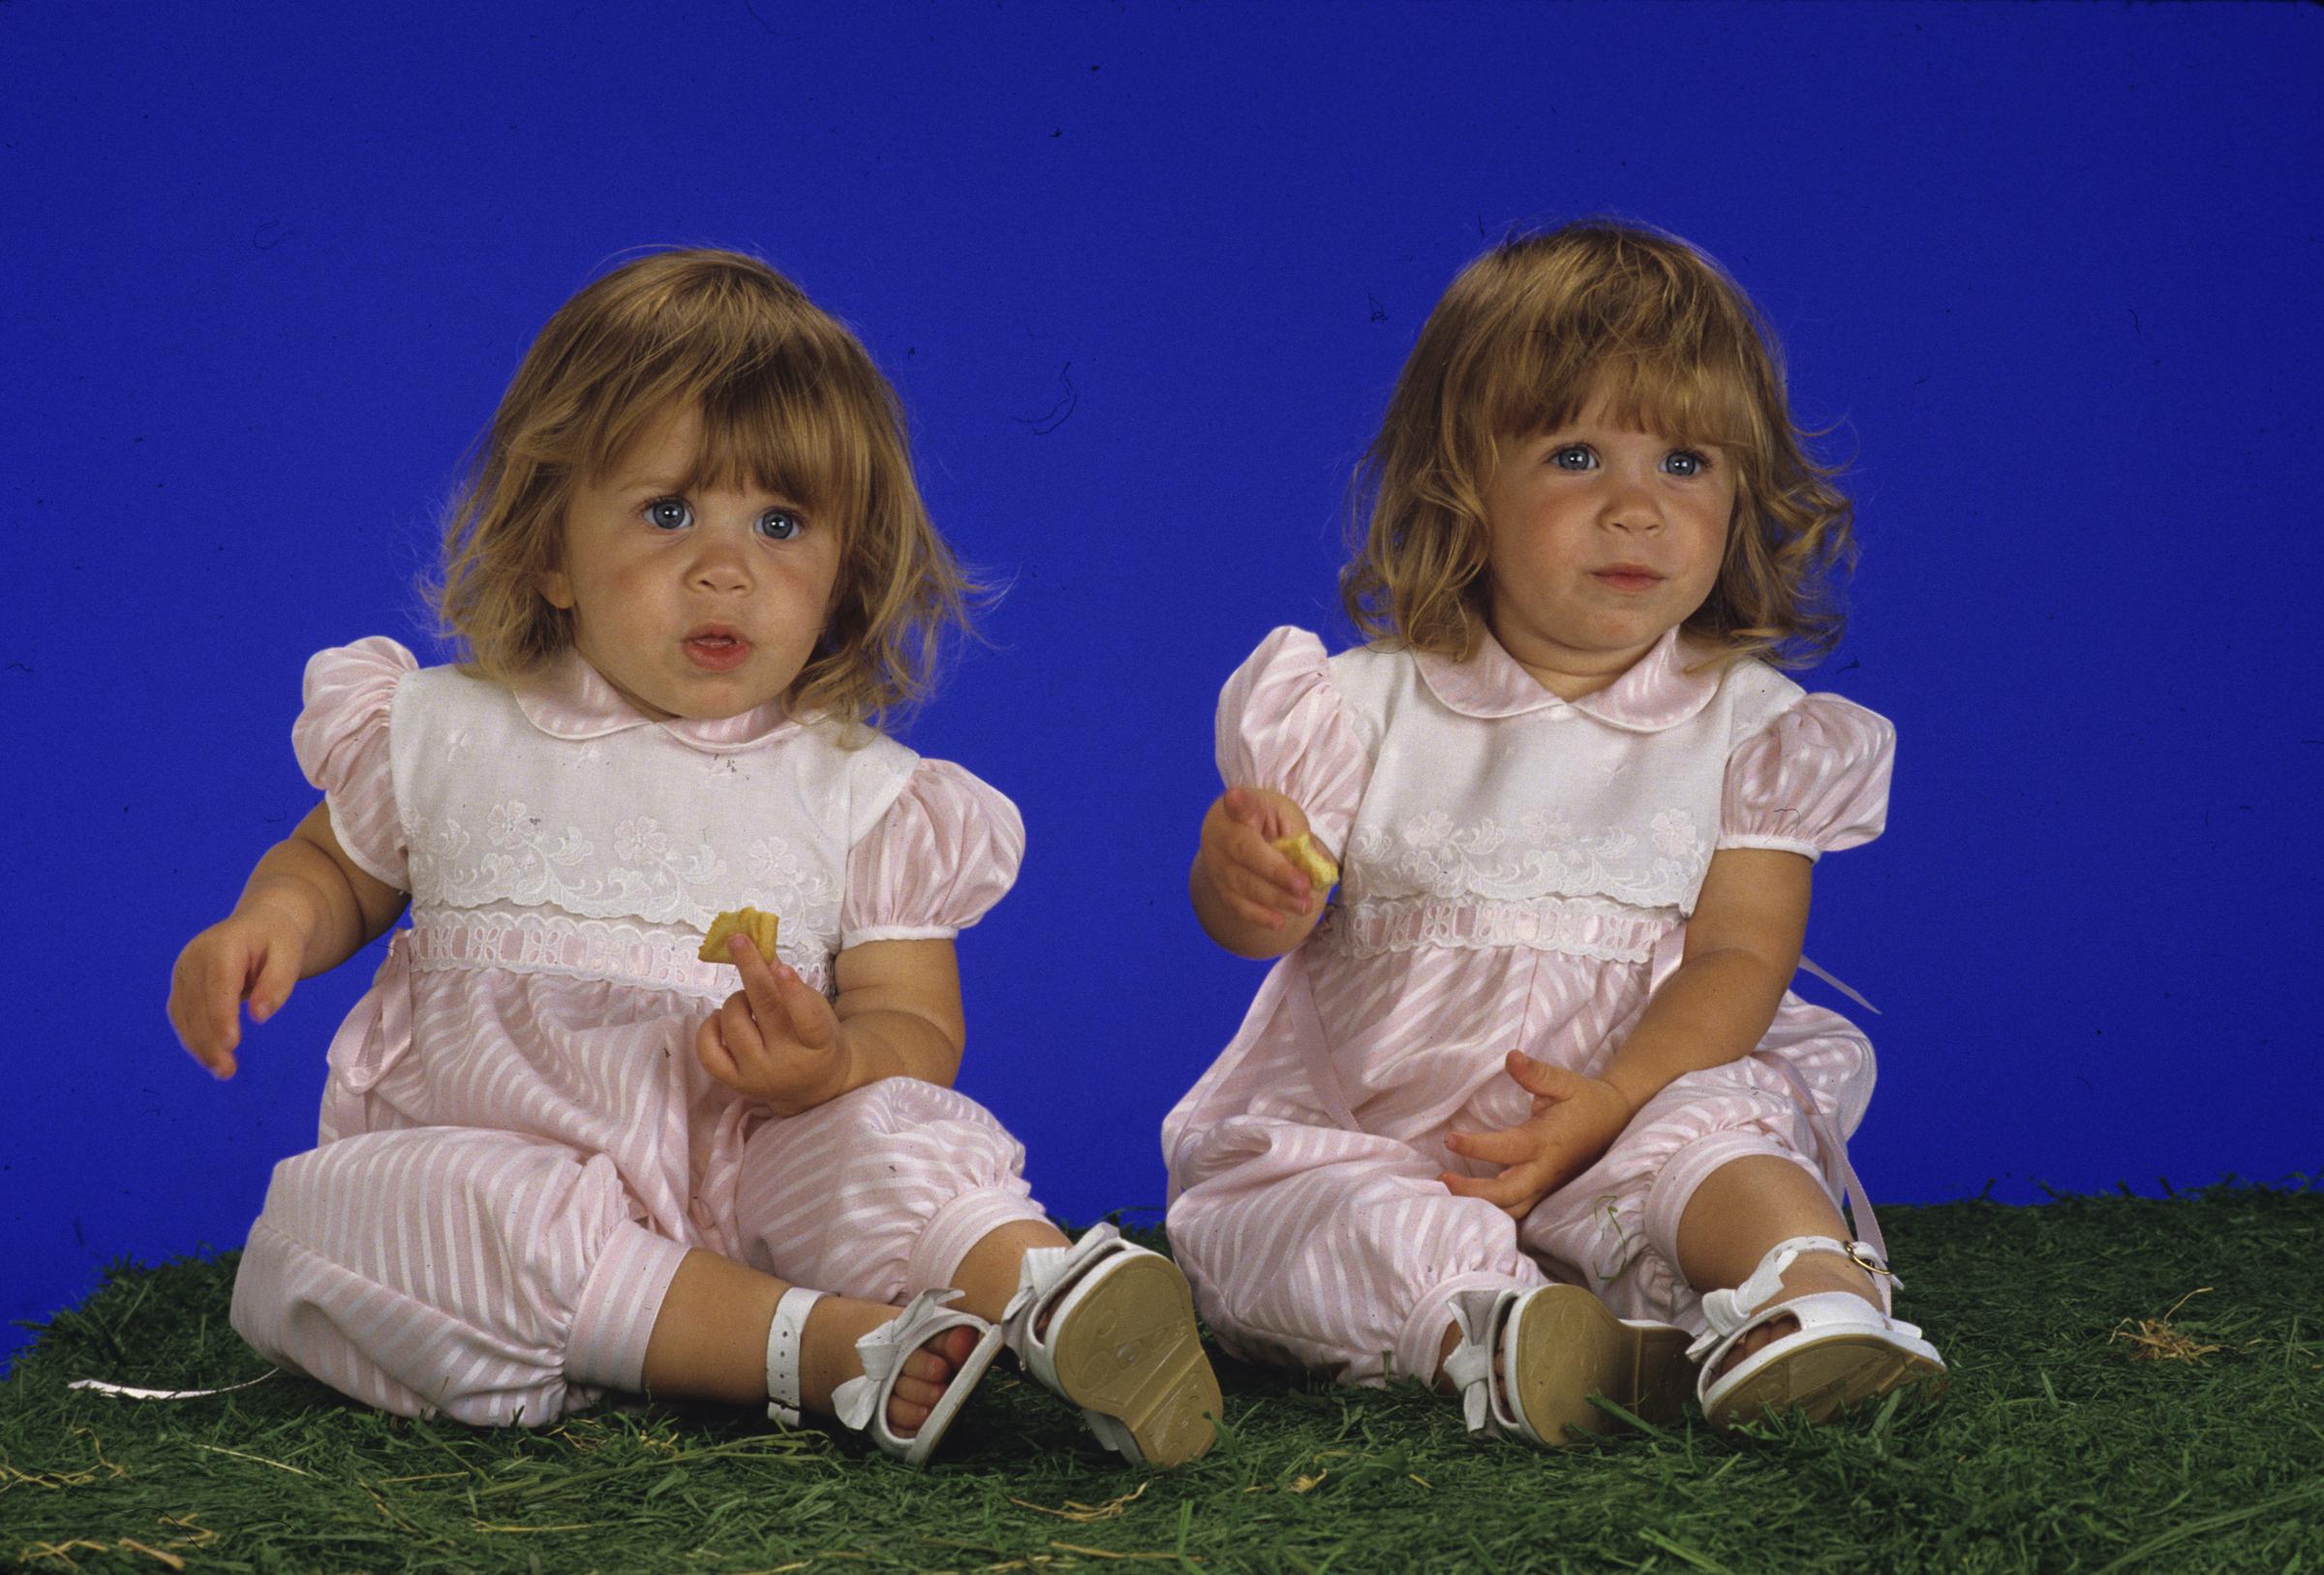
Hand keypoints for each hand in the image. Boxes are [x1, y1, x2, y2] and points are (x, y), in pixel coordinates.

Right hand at [167, 900, 308, 1079]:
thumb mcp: (290, 954)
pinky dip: (194, 1038)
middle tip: (227, 1070)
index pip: (218, 985)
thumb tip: (260, 1015)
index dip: (221, 1016)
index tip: (231, 1044)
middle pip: (197, 1004)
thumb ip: (277, 983)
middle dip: (209, 1040)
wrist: (261, 923)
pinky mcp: (181, 984)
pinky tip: (210, 1057)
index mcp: (222, 945)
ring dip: (198, 1045)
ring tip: (222, 1071)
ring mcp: (183, 971)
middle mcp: (194, 957)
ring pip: (183, 1014)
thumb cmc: (278, 939)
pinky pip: (181, 1015)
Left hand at [694, 934, 856, 1114]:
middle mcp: (788, 1061)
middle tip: (738, 941)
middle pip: (764, 1008)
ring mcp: (759, 1075)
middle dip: (750, 968)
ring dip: (735, 1000)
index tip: (781, 968)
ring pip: (733, 1023)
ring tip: (745, 1001)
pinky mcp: (735, 1083)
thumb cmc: (814, 1039)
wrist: (815, 1085)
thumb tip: (761, 947)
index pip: (807, 1019)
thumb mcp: (815, 1009)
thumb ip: (788, 981)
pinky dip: (709, 1027)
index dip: (793, 993)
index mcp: (817, 1042)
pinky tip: (720, 1018)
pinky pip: (708, 1051)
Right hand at [1197, 786, 1321, 931]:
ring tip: (1303, 906)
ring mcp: (1217, 862)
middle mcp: (1223, 833)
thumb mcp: (1286, 818)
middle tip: (1304, 887)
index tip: (1234, 797)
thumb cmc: (1267, 822)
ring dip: (1275, 899)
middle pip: (1245, 853)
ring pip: (1243, 883)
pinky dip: (1258, 916)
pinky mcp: (1219, 885)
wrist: (1238, 832)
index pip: (1241, 804)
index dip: (1238, 803)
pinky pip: (1237, 904)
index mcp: (1242, 808)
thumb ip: (1299, 840)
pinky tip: (1279, 922)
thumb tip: (1317, 870)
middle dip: (1276, 873)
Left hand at [1440, 1053, 1638, 1219]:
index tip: (1450, 1139)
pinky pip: (1520, 1208)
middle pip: (1508, 1193)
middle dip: (1474, 1191)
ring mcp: (1547, 1185)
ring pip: (1513, 1208)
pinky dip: (1496, 1210)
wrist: (1615, 1121)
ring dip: (1482, 1205)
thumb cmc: (1585, 1100)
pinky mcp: (1546, 1192)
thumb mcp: (1564, 1081)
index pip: (1507, 1148)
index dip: (1477, 1147)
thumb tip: (1511, 1057)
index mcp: (1547, 1140)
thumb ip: (1536, 1073)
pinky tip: (1472, 1201)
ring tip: (1451, 1191)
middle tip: (1443, 1179)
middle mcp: (1546, 1169)